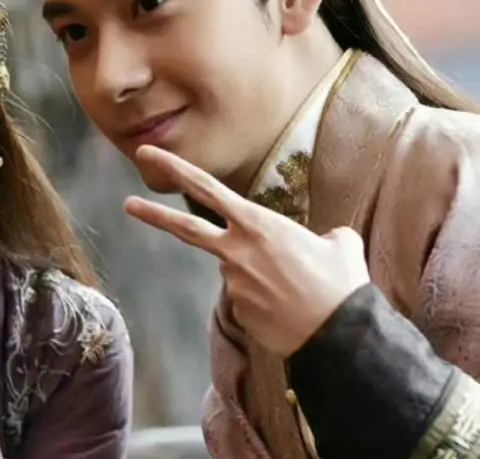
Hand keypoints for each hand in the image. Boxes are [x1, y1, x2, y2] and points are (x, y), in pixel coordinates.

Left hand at [123, 145, 370, 356]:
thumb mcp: (340, 242)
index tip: (149, 157)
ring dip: (263, 275)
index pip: (208, 189)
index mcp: (258, 224)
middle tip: (128, 204)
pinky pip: (251, 299)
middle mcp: (237, 252)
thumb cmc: (341, 282)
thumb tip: (324, 242)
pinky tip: (293, 308)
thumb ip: (324, 235)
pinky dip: (269, 300)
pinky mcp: (239, 313)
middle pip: (186, 229)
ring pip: (239, 269)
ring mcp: (234, 284)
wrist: (338, 334)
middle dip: (154, 214)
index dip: (176, 168)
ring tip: (300, 289)